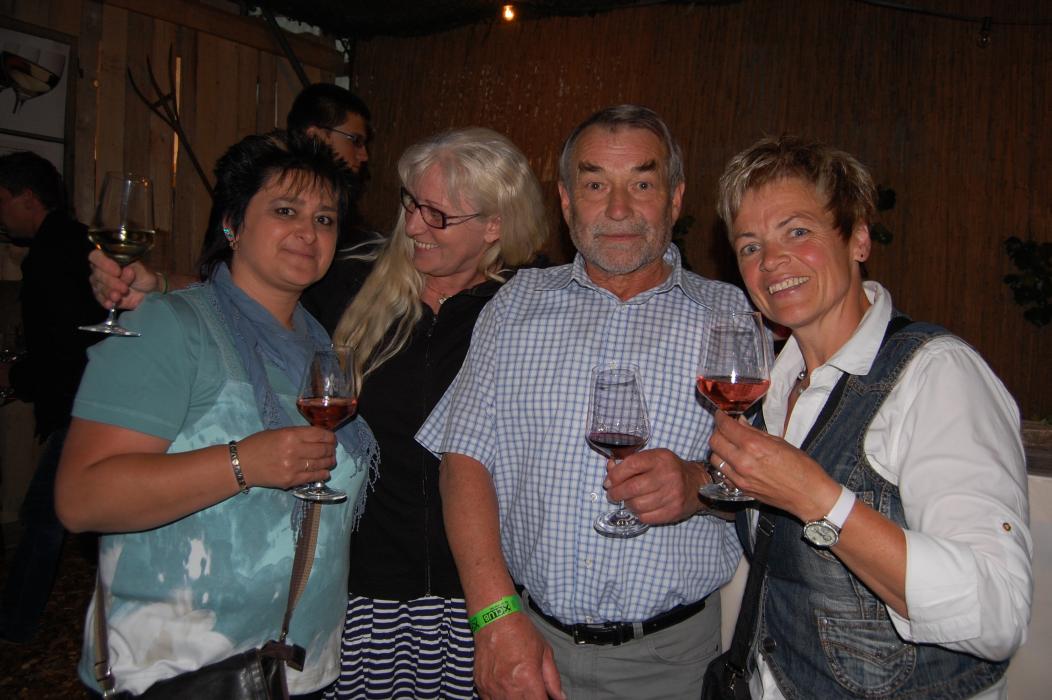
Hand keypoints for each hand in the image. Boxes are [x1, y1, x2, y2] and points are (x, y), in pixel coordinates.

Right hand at [89, 249, 154, 309]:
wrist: (148, 289)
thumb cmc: (143, 274)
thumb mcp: (141, 268)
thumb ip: (132, 268)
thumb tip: (126, 270)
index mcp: (107, 257)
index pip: (96, 257)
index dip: (104, 264)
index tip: (118, 271)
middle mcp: (100, 269)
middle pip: (97, 274)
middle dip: (111, 282)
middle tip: (124, 288)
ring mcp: (100, 283)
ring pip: (99, 287)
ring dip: (109, 292)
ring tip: (119, 296)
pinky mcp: (103, 296)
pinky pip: (100, 299)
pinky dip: (105, 301)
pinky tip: (110, 304)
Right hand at [233, 426, 336, 489]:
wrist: (241, 464)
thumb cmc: (258, 445)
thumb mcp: (278, 432)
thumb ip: (298, 434)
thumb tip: (318, 437)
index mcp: (291, 435)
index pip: (320, 434)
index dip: (330, 437)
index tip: (333, 439)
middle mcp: (294, 450)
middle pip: (323, 450)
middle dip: (331, 450)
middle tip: (333, 450)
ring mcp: (293, 467)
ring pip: (321, 464)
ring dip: (330, 462)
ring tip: (331, 461)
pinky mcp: (291, 480)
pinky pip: (313, 477)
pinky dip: (323, 474)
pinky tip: (325, 472)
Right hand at [473, 612, 564, 699]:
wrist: (494, 618)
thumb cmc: (520, 632)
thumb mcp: (544, 652)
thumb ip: (553, 678)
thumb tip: (560, 697)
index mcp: (528, 679)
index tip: (544, 696)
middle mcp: (509, 687)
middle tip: (533, 693)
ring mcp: (493, 687)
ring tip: (519, 691)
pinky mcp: (481, 684)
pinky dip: (499, 698)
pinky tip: (505, 691)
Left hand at [604, 448, 706, 523]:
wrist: (696, 484)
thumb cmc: (668, 469)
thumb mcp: (652, 458)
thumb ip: (630, 462)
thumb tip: (609, 470)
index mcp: (660, 458)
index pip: (631, 465)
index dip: (615, 475)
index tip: (608, 482)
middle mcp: (668, 475)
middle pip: (632, 488)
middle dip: (616, 493)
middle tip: (612, 495)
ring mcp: (672, 495)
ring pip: (637, 505)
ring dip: (627, 504)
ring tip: (628, 500)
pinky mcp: (674, 511)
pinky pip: (646, 517)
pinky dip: (638, 514)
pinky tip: (639, 508)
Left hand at [708, 411, 839, 520]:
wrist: (809, 496)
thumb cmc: (801, 467)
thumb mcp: (780, 442)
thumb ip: (755, 432)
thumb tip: (739, 422)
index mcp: (754, 446)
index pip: (725, 427)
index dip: (720, 417)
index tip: (721, 414)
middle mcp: (743, 462)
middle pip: (714, 442)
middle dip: (718, 431)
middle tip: (725, 429)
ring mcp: (740, 478)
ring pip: (714, 459)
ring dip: (718, 449)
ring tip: (729, 445)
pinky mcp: (741, 490)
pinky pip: (722, 474)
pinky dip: (724, 465)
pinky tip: (733, 461)